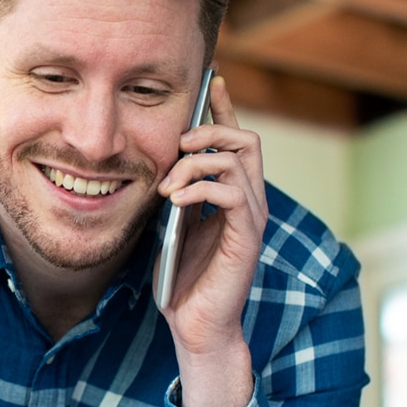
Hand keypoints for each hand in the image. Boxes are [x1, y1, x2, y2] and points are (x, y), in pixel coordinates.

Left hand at [157, 73, 266, 406]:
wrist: (196, 326)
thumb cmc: (181, 280)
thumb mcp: (169, 226)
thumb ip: (172, 194)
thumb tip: (155, 162)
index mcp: (231, 196)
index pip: (234, 140)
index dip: (223, 108)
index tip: (210, 80)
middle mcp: (248, 201)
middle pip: (246, 139)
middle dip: (210, 129)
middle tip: (178, 143)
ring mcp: (251, 218)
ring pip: (239, 159)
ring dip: (196, 162)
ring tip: (168, 185)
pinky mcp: (247, 237)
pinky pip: (233, 193)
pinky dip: (201, 188)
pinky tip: (175, 201)